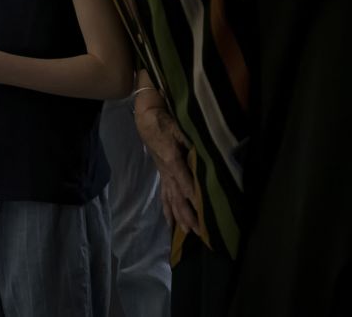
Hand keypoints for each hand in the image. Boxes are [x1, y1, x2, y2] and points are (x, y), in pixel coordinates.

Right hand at [134, 99, 203, 235]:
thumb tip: (205, 152)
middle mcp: (167, 171)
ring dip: (179, 216)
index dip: (192, 194)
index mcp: (172, 159)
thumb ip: (190, 140)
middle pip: (177, 196)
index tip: (201, 209)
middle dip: (187, 214)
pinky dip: (168, 210)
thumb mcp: (179, 127)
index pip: (184, 180)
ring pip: (171, 199)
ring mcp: (163, 175)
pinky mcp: (162, 175)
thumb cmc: (164, 122)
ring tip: (187, 232)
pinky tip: (170, 223)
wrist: (147, 119)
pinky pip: (164, 196)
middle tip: (197, 230)